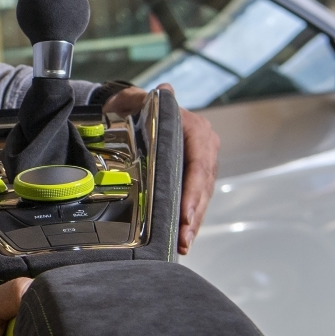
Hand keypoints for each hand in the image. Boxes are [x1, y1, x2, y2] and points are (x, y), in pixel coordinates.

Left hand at [104, 84, 218, 254]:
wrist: (130, 109)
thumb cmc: (132, 107)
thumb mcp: (134, 100)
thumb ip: (146, 98)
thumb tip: (163, 91)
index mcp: (196, 130)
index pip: (199, 164)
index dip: (194, 191)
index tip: (186, 213)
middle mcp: (205, 146)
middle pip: (203, 186)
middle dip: (194, 214)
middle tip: (184, 238)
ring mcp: (202, 163)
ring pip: (202, 196)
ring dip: (193, 222)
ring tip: (184, 244)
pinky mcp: (194, 176)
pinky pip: (195, 199)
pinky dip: (189, 218)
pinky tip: (183, 238)